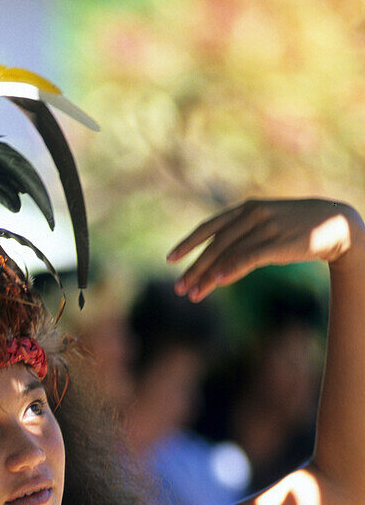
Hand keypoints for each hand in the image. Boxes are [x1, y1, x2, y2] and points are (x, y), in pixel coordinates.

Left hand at [167, 198, 364, 301]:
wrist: (335, 224)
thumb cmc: (296, 229)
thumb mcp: (265, 231)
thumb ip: (241, 247)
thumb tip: (219, 274)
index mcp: (246, 209)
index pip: (209, 227)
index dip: (188, 243)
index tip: (171, 259)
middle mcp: (252, 215)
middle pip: (215, 244)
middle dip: (194, 268)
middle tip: (179, 289)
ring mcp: (266, 227)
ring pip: (229, 253)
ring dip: (208, 276)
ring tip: (194, 295)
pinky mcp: (279, 241)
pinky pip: (250, 257)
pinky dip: (232, 269)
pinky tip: (217, 282)